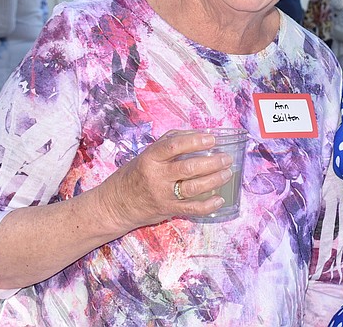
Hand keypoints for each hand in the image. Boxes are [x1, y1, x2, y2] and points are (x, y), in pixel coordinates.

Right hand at [98, 131, 232, 229]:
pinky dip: (208, 205)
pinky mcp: (167, 210)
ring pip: (193, 187)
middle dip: (212, 162)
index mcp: (150, 158)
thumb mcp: (147, 154)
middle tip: (226, 158)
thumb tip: (197, 133)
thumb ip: (169, 142)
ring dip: (214, 180)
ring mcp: (162, 194)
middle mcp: (156, 176)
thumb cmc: (135, 174)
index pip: (174, 145)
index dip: (195, 141)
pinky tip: (220, 199)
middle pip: (189, 167)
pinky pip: (192, 208)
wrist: (115, 204)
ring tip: (227, 173)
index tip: (212, 139)